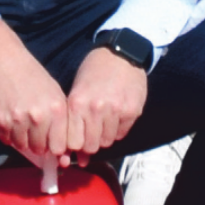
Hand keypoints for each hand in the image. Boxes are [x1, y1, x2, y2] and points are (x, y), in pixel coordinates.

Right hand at [0, 21, 69, 164]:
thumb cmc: (31, 77)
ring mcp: (17, 119)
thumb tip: (62, 152)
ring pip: (22, 146)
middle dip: (37, 143)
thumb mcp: (54, 93)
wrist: (2, 60)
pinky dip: (7, 133)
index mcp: (56, 109)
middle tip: (32, 130)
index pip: (59, 147)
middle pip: (39, 149)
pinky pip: (6, 139)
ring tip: (20, 120)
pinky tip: (9, 116)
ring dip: (21, 138)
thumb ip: (61, 121)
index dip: (54, 147)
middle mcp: (38, 116)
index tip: (50, 142)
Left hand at [64, 46, 147, 165]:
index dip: (73, 146)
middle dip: (89, 144)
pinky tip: (115, 116)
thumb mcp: (76, 90)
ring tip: (103, 122)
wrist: (121, 54)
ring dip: (103, 136)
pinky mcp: (132, 111)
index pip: (73, 142)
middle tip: (90, 134)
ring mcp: (116, 110)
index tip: (74, 143)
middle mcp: (96, 108)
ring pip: (107, 142)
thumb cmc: (94, 71)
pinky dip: (117, 130)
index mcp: (78, 103)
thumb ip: (73, 118)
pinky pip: (122, 134)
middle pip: (91, 146)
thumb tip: (72, 149)